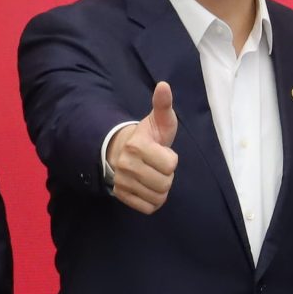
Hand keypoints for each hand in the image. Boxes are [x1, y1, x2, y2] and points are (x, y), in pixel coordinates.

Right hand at [109, 82, 181, 214]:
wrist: (122, 150)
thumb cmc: (148, 136)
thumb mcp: (160, 120)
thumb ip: (163, 105)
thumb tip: (164, 85)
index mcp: (137, 145)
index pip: (170, 164)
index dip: (171, 159)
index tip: (162, 152)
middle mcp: (126, 165)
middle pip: (165, 183)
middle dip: (167, 175)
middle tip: (158, 166)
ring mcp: (122, 181)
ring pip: (157, 197)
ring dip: (161, 189)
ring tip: (154, 176)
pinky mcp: (121, 195)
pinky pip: (148, 207)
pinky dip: (153, 201)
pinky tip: (148, 188)